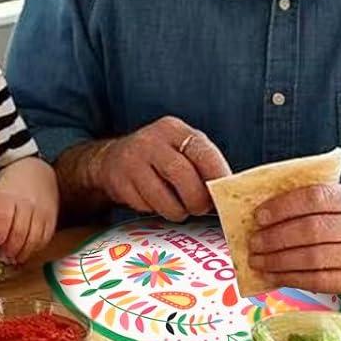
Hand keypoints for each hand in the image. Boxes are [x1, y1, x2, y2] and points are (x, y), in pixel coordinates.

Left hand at [0, 157, 58, 263]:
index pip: (3, 216)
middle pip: (20, 232)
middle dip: (10, 249)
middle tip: (3, 258)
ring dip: (23, 253)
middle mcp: (26, 203)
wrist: (35, 172)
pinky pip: (45, 239)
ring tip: (14, 259)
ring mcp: (41, 212)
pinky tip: (26, 251)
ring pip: (34, 238)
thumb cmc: (9, 186)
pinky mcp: (52, 219)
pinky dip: (35, 249)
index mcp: (7, 195)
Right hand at [92, 117, 230, 222]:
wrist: (112, 159)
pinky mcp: (118, 181)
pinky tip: (155, 203)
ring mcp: (132, 160)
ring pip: (162, 196)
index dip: (217, 175)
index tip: (223, 193)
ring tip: (180, 210)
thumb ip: (202, 164)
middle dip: (196, 199)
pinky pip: (144, 205)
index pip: (202, 151)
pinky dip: (155, 210)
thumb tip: (227, 191)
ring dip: (177, 211)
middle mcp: (151, 140)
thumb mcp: (180, 149)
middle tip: (200, 209)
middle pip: (182, 175)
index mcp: (173, 129)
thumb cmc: (159, 159)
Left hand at [248, 183, 340, 295]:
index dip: (283, 206)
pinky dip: (289, 278)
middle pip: (310, 230)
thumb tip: (264, 213)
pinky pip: (316, 281)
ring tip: (257, 260)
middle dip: (275, 237)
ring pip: (311, 258)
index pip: (316, 197)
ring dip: (277, 260)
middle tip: (253, 242)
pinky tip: (272, 275)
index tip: (259, 216)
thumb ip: (314, 202)